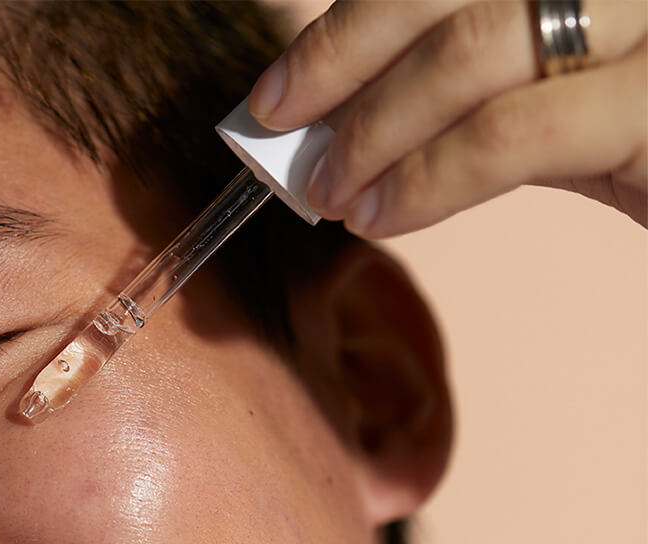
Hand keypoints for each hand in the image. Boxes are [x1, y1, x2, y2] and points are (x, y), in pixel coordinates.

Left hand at [249, 0, 646, 237]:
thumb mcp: (570, 99)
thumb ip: (483, 92)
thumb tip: (359, 118)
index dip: (353, 23)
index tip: (285, 85)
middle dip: (341, 57)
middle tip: (279, 125)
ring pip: (472, 48)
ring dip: (375, 128)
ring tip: (328, 190)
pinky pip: (514, 133)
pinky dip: (429, 177)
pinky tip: (383, 215)